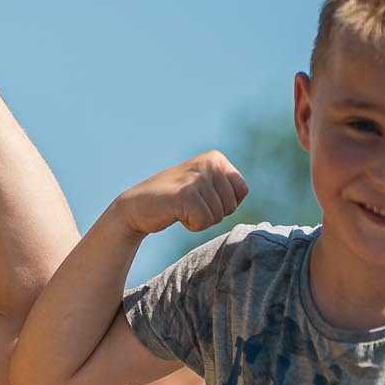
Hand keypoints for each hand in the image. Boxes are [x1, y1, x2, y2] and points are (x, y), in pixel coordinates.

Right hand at [114, 153, 247, 238]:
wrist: (136, 206)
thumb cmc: (173, 201)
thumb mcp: (204, 185)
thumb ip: (225, 187)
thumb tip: (248, 198)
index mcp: (216, 158)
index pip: (242, 191)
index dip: (224, 204)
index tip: (202, 199)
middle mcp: (209, 163)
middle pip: (231, 206)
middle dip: (212, 214)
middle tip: (189, 206)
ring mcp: (197, 178)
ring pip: (217, 217)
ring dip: (199, 220)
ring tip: (181, 208)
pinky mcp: (186, 194)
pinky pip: (203, 223)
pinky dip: (191, 226)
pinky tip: (176, 214)